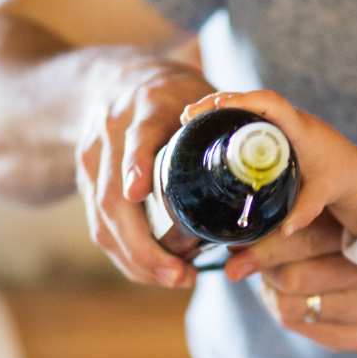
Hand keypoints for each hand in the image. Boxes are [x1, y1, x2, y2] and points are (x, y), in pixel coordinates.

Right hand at [75, 59, 214, 287]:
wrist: (116, 78)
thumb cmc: (176, 92)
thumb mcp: (202, 95)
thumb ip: (230, 125)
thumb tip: (270, 168)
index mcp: (145, 106)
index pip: (135, 137)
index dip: (135, 165)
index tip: (140, 193)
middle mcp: (110, 133)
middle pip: (112, 195)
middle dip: (143, 245)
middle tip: (180, 274)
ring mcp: (92, 158)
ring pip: (102, 218)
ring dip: (135, 258)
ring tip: (175, 279)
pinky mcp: (86, 180)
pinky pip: (99, 225)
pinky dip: (126, 254)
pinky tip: (153, 271)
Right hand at [181, 90, 356, 235]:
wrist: (354, 169)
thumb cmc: (340, 177)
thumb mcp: (323, 194)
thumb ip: (305, 212)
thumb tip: (285, 230)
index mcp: (300, 128)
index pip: (270, 103)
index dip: (243, 101)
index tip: (217, 107)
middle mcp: (290, 117)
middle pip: (250, 98)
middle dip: (217, 103)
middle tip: (188, 116)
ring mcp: (282, 121)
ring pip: (246, 104)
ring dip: (218, 107)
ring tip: (188, 120)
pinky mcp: (276, 127)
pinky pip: (249, 114)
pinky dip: (227, 116)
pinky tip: (205, 128)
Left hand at [223, 215, 356, 352]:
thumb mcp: (340, 225)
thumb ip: (299, 225)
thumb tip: (238, 241)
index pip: (305, 241)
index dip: (264, 246)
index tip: (233, 249)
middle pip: (293, 279)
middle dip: (264, 269)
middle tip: (248, 260)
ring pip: (290, 307)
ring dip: (272, 291)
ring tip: (277, 277)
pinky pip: (300, 326)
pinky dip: (287, 309)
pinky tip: (295, 297)